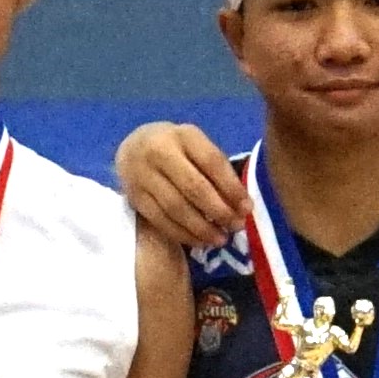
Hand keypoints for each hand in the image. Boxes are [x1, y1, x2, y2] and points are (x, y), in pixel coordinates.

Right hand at [112, 117, 252, 252]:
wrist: (131, 148)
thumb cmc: (174, 147)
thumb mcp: (195, 144)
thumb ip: (215, 168)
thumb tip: (239, 204)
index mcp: (183, 136)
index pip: (212, 162)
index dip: (231, 187)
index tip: (247, 208)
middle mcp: (160, 153)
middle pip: (194, 188)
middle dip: (219, 211)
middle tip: (236, 226)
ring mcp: (143, 176)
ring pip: (177, 208)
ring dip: (202, 228)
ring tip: (221, 238)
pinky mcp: (135, 198)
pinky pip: (161, 221)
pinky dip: (183, 234)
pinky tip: (200, 241)